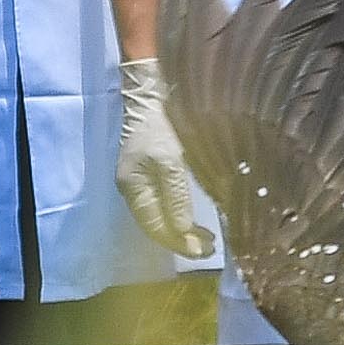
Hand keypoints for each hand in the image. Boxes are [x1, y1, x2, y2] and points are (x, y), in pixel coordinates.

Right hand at [116, 58, 215, 258]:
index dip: (178, 243)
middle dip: (182, 241)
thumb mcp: (172, 162)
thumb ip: (177, 197)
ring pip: (160, 217)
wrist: (154, 92)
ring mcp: (140, 181)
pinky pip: (163, 204)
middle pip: (156, 226)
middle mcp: (133, 189)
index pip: (155, 227)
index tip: (204, 251)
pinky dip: (179, 216)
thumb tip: (183, 232)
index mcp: (133, 188)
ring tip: (208, 239)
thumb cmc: (164, 126)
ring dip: (183, 231)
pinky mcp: (150, 172)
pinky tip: (194, 220)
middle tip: (210, 249)